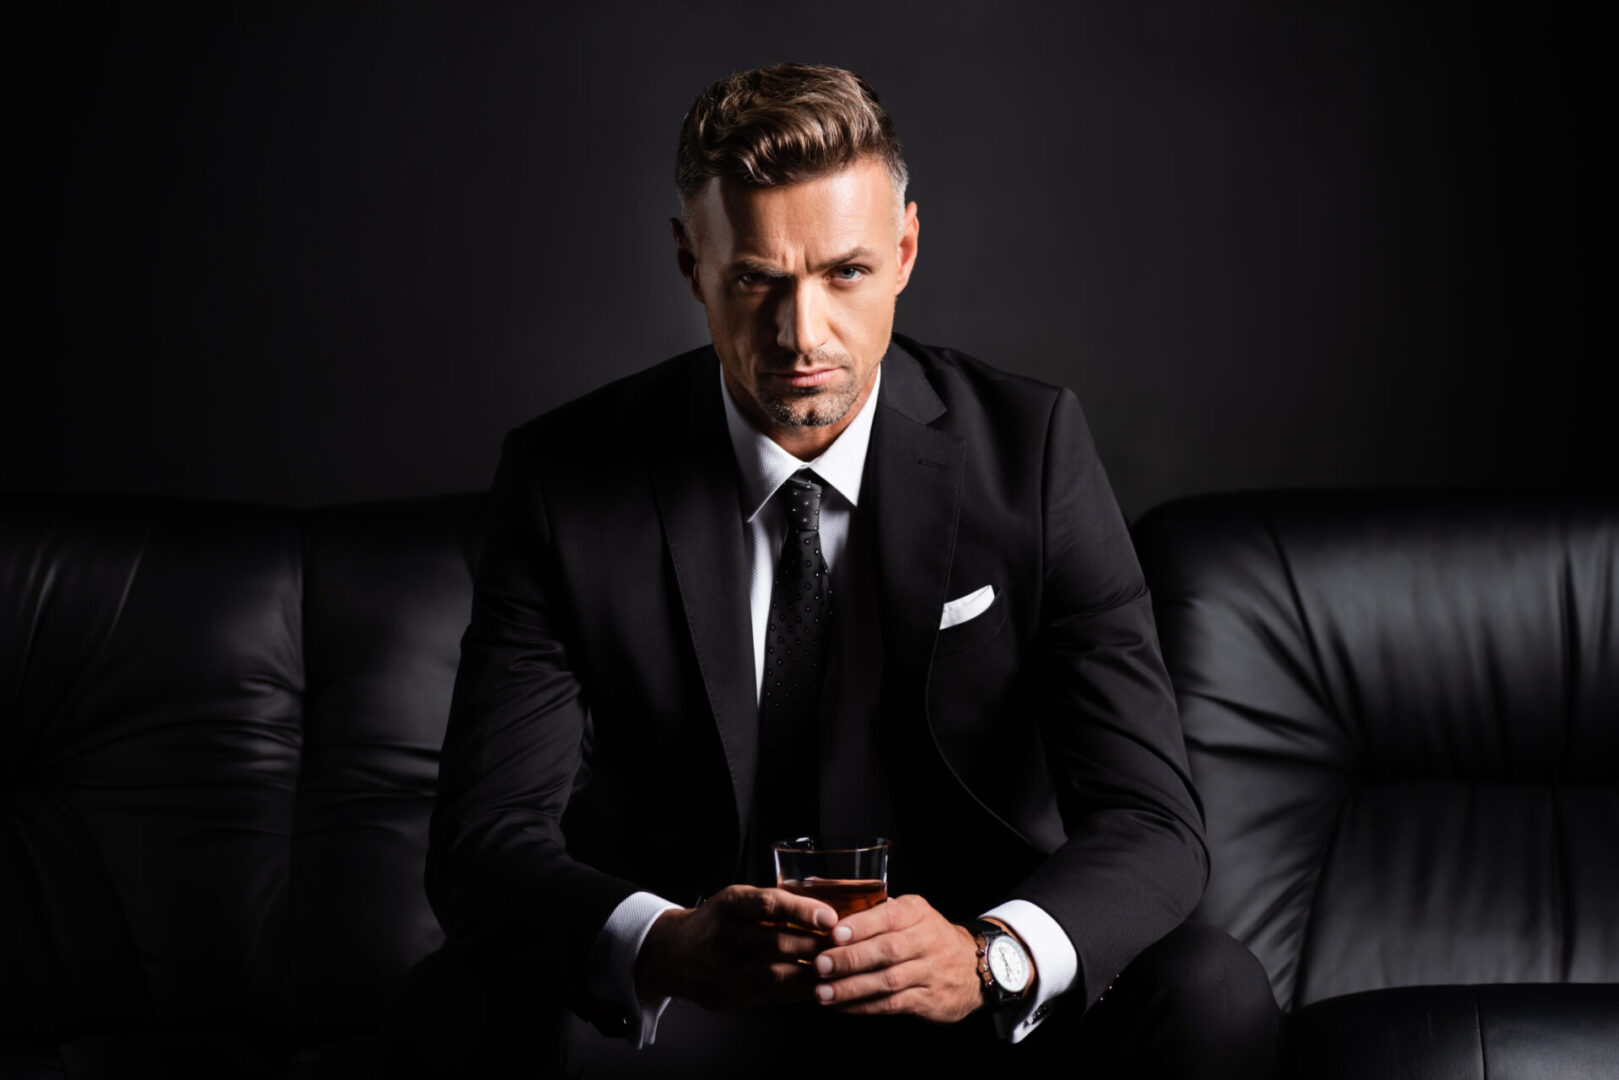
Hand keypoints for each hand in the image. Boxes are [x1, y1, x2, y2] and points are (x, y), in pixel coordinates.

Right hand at [635, 884, 837, 1011]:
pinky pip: (774, 994)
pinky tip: (820, 984)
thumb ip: (774, 905)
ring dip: (811, 971)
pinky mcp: (731, 996)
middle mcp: (724, 936)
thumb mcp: (737, 902)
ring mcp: (725, 970)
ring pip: (776, 973)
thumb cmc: (717, 923)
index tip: (831, 918)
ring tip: (837, 966)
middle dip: (814, 945)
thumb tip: (828, 909)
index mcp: (729, 905)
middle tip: (844, 945)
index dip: (803, 911)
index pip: (769, 905)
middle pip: (776, 942)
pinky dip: (801, 989)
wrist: (671, 954)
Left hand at [810, 893, 984, 1021]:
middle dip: (851, 958)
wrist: (973, 967)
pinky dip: (864, 1007)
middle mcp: (927, 940)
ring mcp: (930, 971)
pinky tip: (842, 1006)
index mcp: (917, 912)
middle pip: (888, 950)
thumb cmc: (926, 935)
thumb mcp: (909, 912)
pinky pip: (892, 1004)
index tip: (834, 933)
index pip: (889, 916)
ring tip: (823, 992)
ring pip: (888, 981)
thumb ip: (872, 907)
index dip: (861, 925)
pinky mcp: (929, 999)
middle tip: (820, 965)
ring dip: (852, 988)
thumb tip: (821, 890)